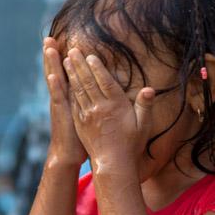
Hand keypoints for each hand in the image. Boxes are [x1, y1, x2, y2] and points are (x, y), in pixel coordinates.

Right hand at [43, 38, 86, 166]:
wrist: (67, 154)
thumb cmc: (80, 135)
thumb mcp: (85, 115)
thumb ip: (89, 100)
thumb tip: (96, 90)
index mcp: (69, 95)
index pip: (65, 73)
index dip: (63, 58)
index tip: (63, 41)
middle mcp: (61, 97)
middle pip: (56, 71)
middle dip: (53, 55)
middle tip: (48, 37)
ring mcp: (60, 104)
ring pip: (55, 79)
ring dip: (51, 63)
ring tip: (48, 46)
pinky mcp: (61, 114)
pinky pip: (58, 97)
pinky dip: (55, 86)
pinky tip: (53, 75)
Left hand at [63, 48, 154, 170]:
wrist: (113, 164)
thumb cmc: (131, 144)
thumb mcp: (143, 125)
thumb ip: (145, 105)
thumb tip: (149, 89)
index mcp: (115, 106)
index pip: (104, 81)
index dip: (97, 67)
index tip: (90, 55)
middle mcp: (99, 108)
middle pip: (88, 81)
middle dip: (80, 64)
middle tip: (73, 49)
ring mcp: (88, 115)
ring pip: (78, 90)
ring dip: (72, 74)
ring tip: (67, 60)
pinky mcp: (80, 123)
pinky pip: (74, 103)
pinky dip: (69, 90)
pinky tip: (66, 82)